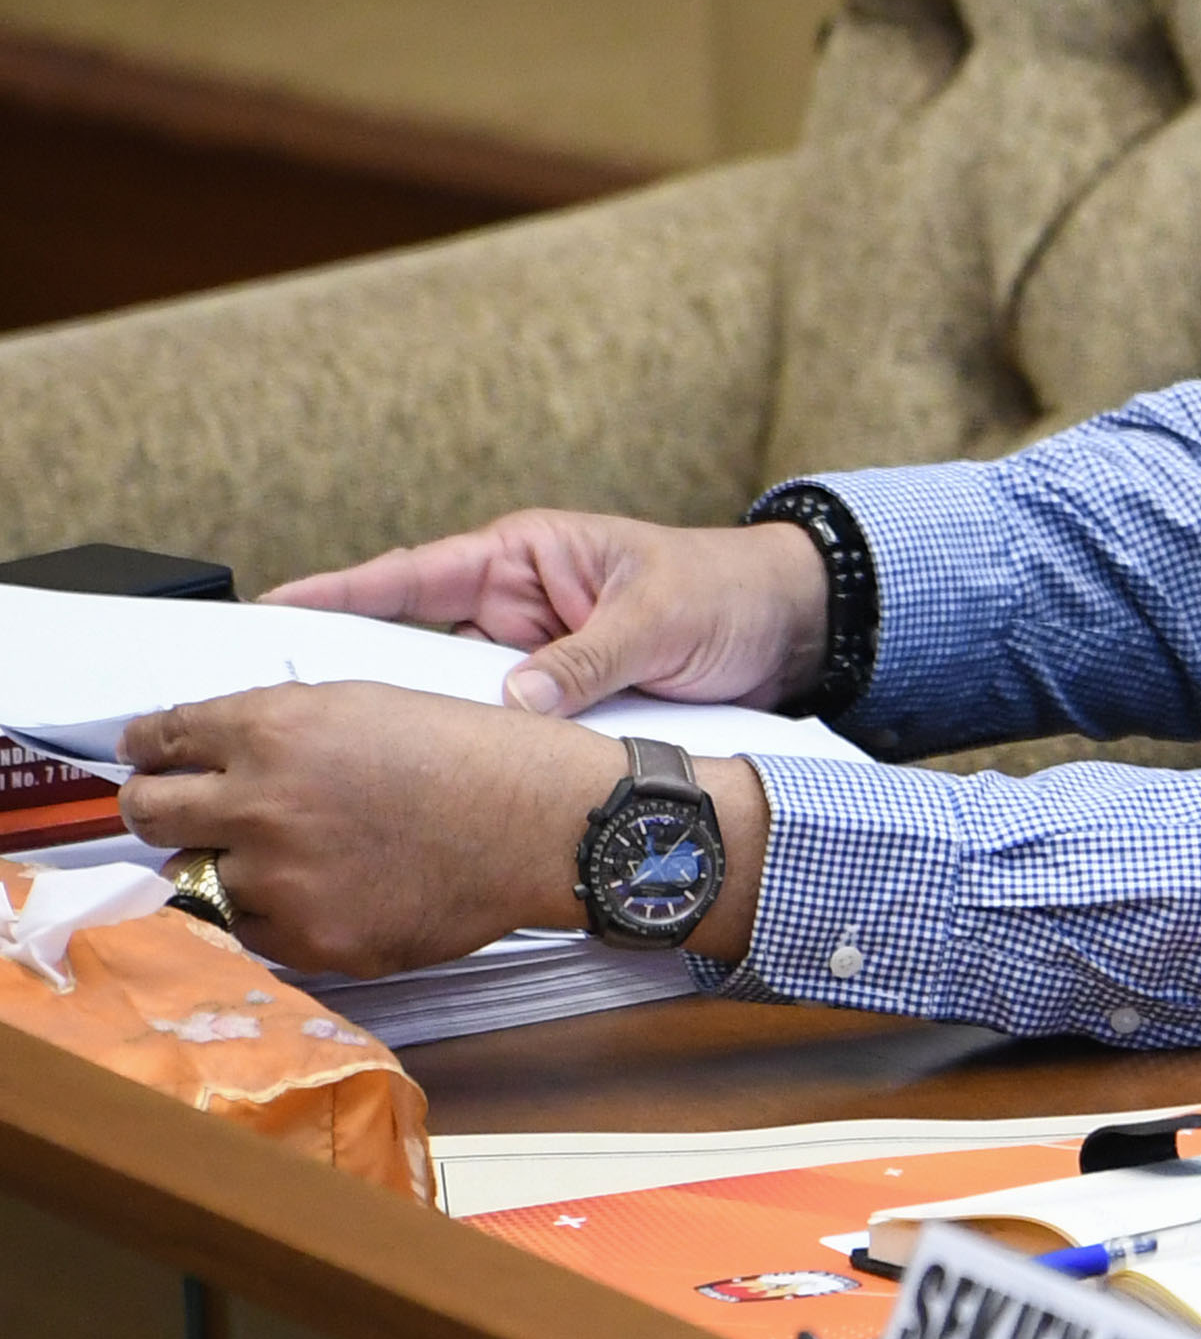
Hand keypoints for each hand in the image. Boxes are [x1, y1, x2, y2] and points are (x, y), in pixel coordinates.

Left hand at [117, 684, 627, 977]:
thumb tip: (219, 754)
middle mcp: (262, 805)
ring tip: (288, 852)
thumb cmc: (478, 757)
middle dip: (154, 805)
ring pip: (198, 878)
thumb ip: (279, 728)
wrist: (548, 826)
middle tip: (173, 808)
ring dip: (227, 864)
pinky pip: (254, 931)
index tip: (147, 756)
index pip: (161, 739)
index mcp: (273, 732)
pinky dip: (273, 912)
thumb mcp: (366, 704)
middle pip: (149, 812)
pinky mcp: (315, 940)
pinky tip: (325, 887)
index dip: (147, 748)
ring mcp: (284, 881)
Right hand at [265, 510, 827, 717]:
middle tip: (308, 715)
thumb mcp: (657, 617)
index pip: (412, 574)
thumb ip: (588, 659)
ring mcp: (533, 659)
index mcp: (524, 557)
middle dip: (368, 678)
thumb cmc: (725, 591)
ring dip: (432, 726)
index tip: (270, 609)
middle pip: (416, 647)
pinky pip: (507, 729)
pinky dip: (487, 752)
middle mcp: (515, 607)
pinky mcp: (561, 702)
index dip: (339, 593)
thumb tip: (517, 702)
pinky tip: (458, 781)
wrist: (792, 629)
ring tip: (375, 759)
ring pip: (457, 699)